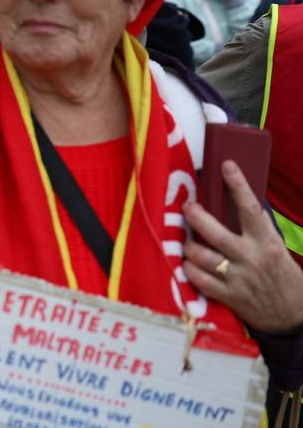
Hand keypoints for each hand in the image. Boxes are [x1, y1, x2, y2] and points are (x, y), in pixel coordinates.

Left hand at [182, 160, 302, 333]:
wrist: (292, 316)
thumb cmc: (282, 276)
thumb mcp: (276, 248)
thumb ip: (258, 229)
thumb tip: (240, 201)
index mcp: (266, 242)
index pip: (250, 208)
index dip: (237, 184)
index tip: (226, 165)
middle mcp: (250, 258)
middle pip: (214, 231)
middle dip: (195, 215)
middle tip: (188, 207)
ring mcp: (237, 278)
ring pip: (200, 255)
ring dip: (188, 245)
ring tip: (188, 239)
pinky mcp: (227, 296)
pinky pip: (197, 278)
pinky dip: (189, 268)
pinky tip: (188, 262)